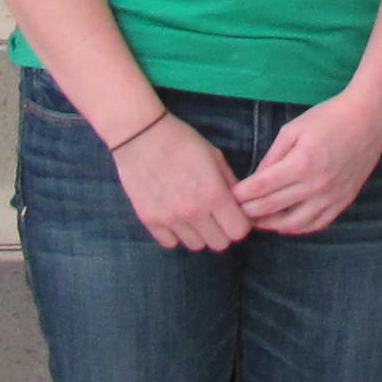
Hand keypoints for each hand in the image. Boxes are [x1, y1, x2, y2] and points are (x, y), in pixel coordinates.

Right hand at [112, 114, 253, 251]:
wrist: (141, 135)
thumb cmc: (182, 141)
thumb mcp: (215, 157)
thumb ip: (231, 184)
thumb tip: (240, 205)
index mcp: (214, 194)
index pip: (239, 231)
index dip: (240, 223)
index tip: (234, 214)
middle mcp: (193, 212)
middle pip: (220, 244)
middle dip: (222, 230)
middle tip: (215, 215)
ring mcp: (170, 219)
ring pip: (196, 246)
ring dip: (199, 233)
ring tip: (193, 213)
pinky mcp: (150, 221)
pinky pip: (170, 243)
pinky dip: (176, 234)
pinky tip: (175, 216)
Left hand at [235, 88, 381, 233]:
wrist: (368, 119)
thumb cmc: (328, 118)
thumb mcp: (293, 129)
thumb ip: (272, 156)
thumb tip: (256, 179)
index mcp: (300, 163)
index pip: (261, 188)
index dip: (240, 195)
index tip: (229, 196)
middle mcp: (315, 185)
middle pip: (272, 208)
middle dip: (249, 211)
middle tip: (234, 211)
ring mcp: (331, 196)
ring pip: (293, 224)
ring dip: (270, 225)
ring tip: (256, 222)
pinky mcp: (343, 201)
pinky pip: (317, 224)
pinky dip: (298, 228)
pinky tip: (285, 224)